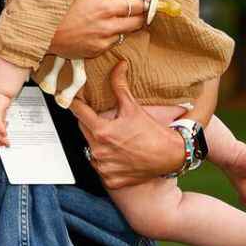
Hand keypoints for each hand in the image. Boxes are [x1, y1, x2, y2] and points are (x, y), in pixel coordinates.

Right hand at [50, 0, 145, 58]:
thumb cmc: (58, 9)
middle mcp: (107, 26)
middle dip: (139, 16)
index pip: (137, 6)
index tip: (145, 1)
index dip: (144, 3)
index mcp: (105, 7)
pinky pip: (111, 43)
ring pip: (125, 34)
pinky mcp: (96, 51)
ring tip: (112, 20)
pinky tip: (98, 30)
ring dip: (123, 27)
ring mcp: (103, 41)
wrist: (42, 33)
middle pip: (137, 22)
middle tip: (137, 11)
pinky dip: (109, 37)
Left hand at [69, 61, 183, 188]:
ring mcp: (104, 168)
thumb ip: (120, 85)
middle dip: (90, 122)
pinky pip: (101, 168)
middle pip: (84, 130)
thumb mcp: (133, 107)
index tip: (73, 98)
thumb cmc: (152, 132)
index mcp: (101, 132)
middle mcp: (99, 152)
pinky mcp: (110, 181)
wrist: (172, 155)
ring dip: (97, 142)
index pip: (77, 112)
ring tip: (114, 138)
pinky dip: (106, 161)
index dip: (75, 103)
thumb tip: (118, 65)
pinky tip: (118, 155)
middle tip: (103, 119)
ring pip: (90, 149)